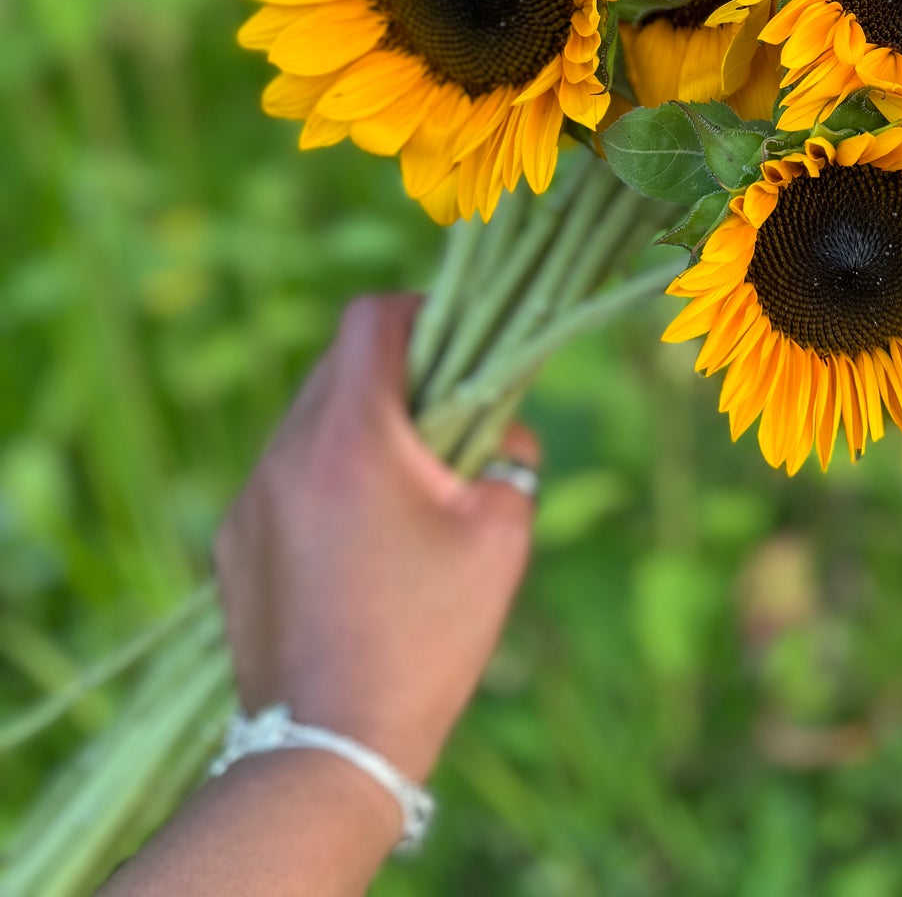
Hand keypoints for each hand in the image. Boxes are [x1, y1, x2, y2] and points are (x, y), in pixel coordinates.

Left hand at [215, 293, 537, 784]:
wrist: (329, 748)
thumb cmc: (428, 636)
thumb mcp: (500, 535)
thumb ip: (510, 458)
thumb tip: (504, 433)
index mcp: (352, 434)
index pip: (372, 317)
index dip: (421, 310)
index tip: (458, 341)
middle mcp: (288, 451)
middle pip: (339, 365)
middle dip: (398, 375)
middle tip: (448, 419)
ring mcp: (251, 499)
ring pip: (309, 421)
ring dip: (360, 429)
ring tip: (407, 491)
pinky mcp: (234, 544)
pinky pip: (285, 478)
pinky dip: (326, 481)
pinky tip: (362, 543)